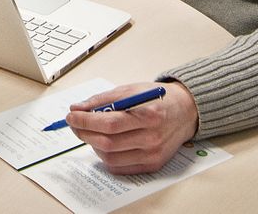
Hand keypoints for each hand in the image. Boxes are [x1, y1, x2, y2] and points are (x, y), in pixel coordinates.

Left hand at [64, 82, 198, 174]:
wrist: (185, 112)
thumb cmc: (157, 99)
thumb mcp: (131, 90)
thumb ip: (103, 99)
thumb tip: (77, 108)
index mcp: (149, 114)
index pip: (109, 123)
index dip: (86, 121)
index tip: (72, 116)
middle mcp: (152, 137)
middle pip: (108, 142)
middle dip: (84, 133)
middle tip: (75, 124)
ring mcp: (153, 154)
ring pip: (111, 157)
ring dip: (93, 145)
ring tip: (90, 133)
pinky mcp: (152, 165)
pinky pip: (120, 167)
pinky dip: (106, 157)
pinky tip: (104, 144)